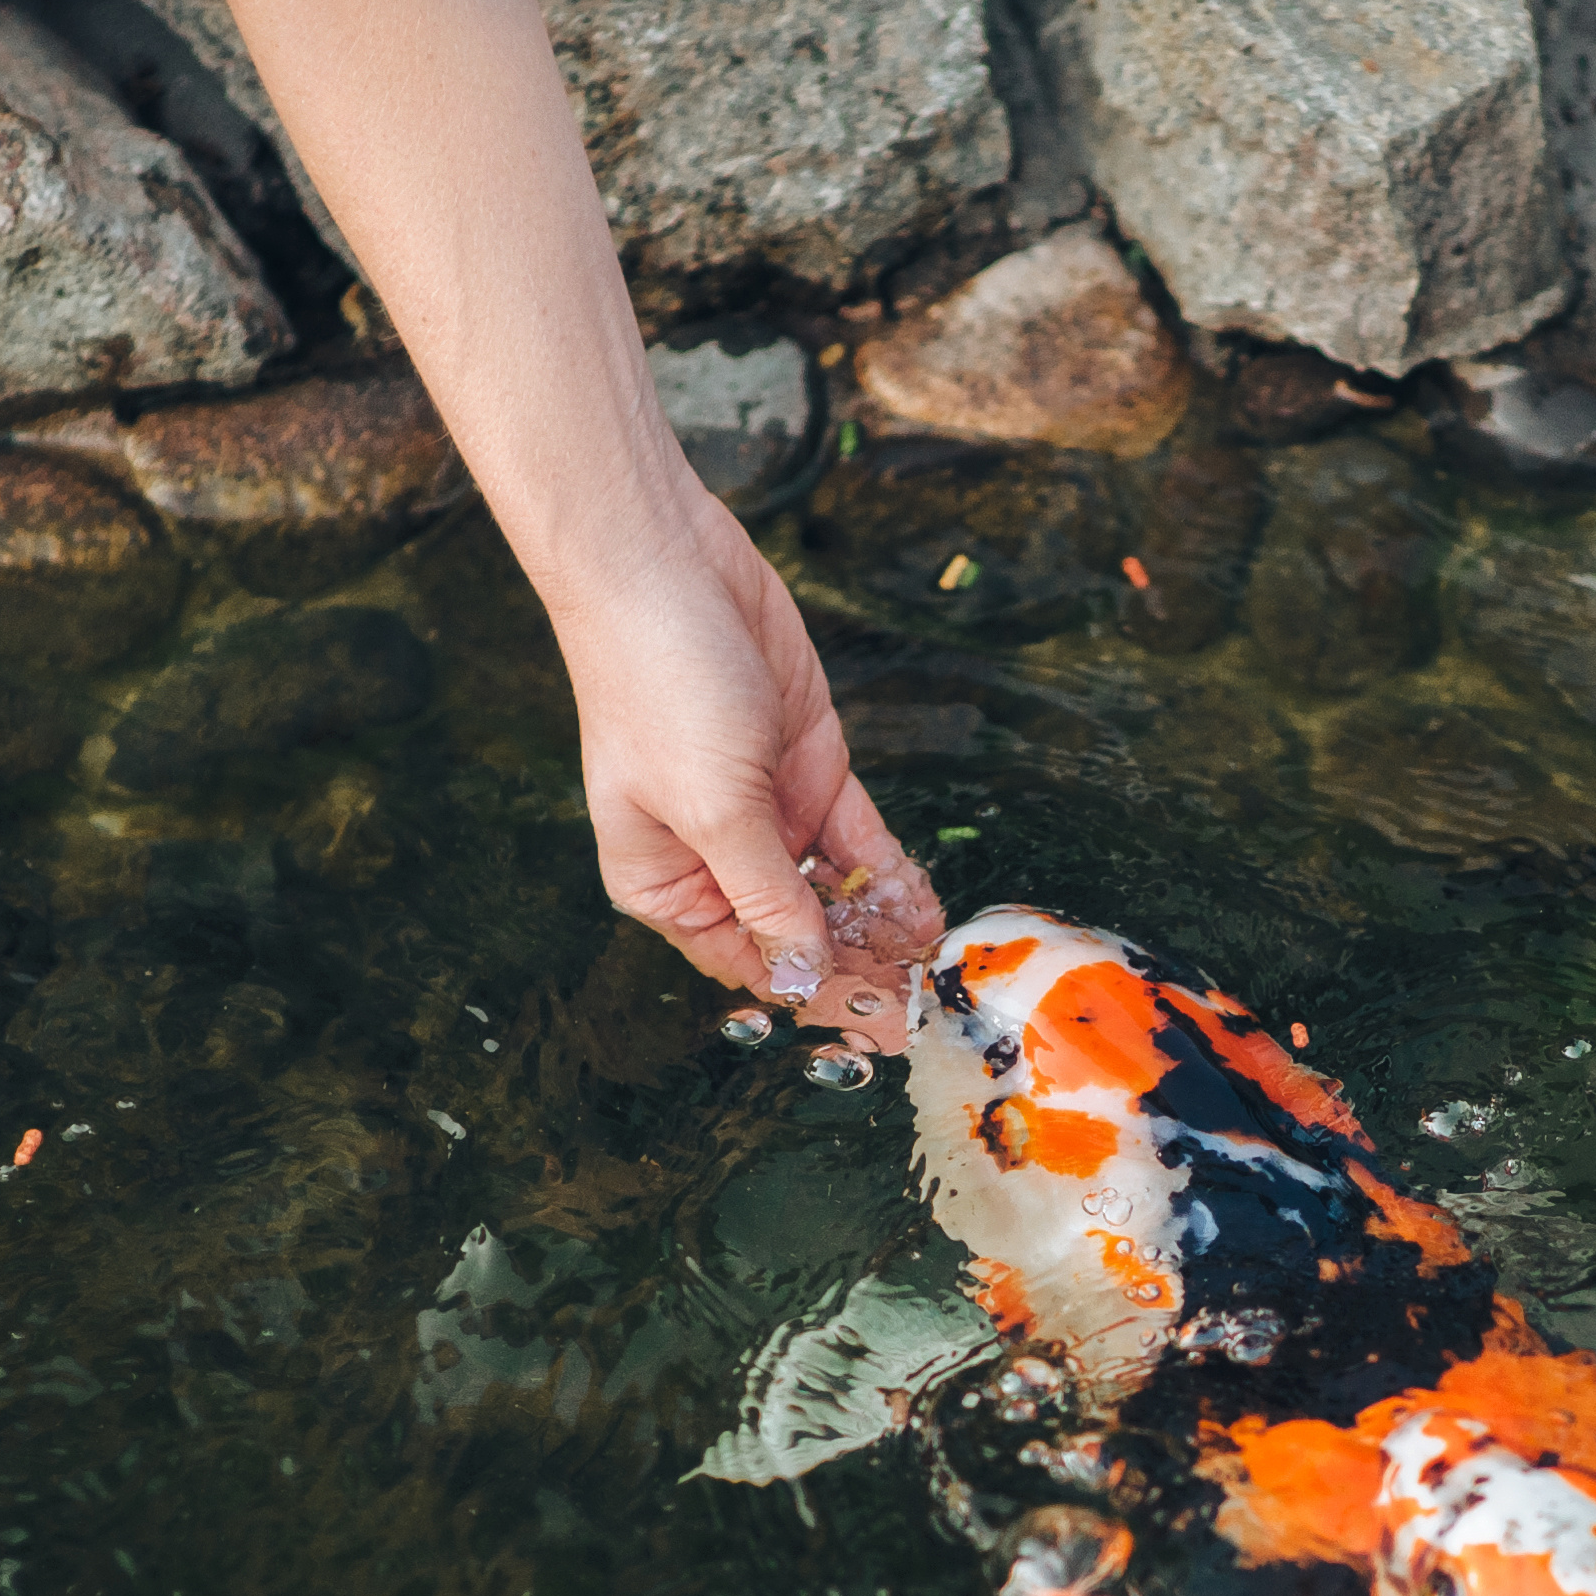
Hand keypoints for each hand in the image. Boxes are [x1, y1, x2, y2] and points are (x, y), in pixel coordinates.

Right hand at [551, 480, 938, 1053]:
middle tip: (928, 1009)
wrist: (664, 562)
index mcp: (667, 882)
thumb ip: (767, 896)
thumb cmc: (658, 682)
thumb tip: (802, 973)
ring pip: (835, 891)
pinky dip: (890, 873)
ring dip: (881, 928)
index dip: (816, 999)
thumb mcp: (714, 808)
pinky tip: (924, 907)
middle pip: (799, 937)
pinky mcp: (809, 765)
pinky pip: (857, 839)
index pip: (752, 965)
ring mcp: (768, 812)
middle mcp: (717, 857)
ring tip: (937, 965)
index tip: (879, 1032)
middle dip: (859, 971)